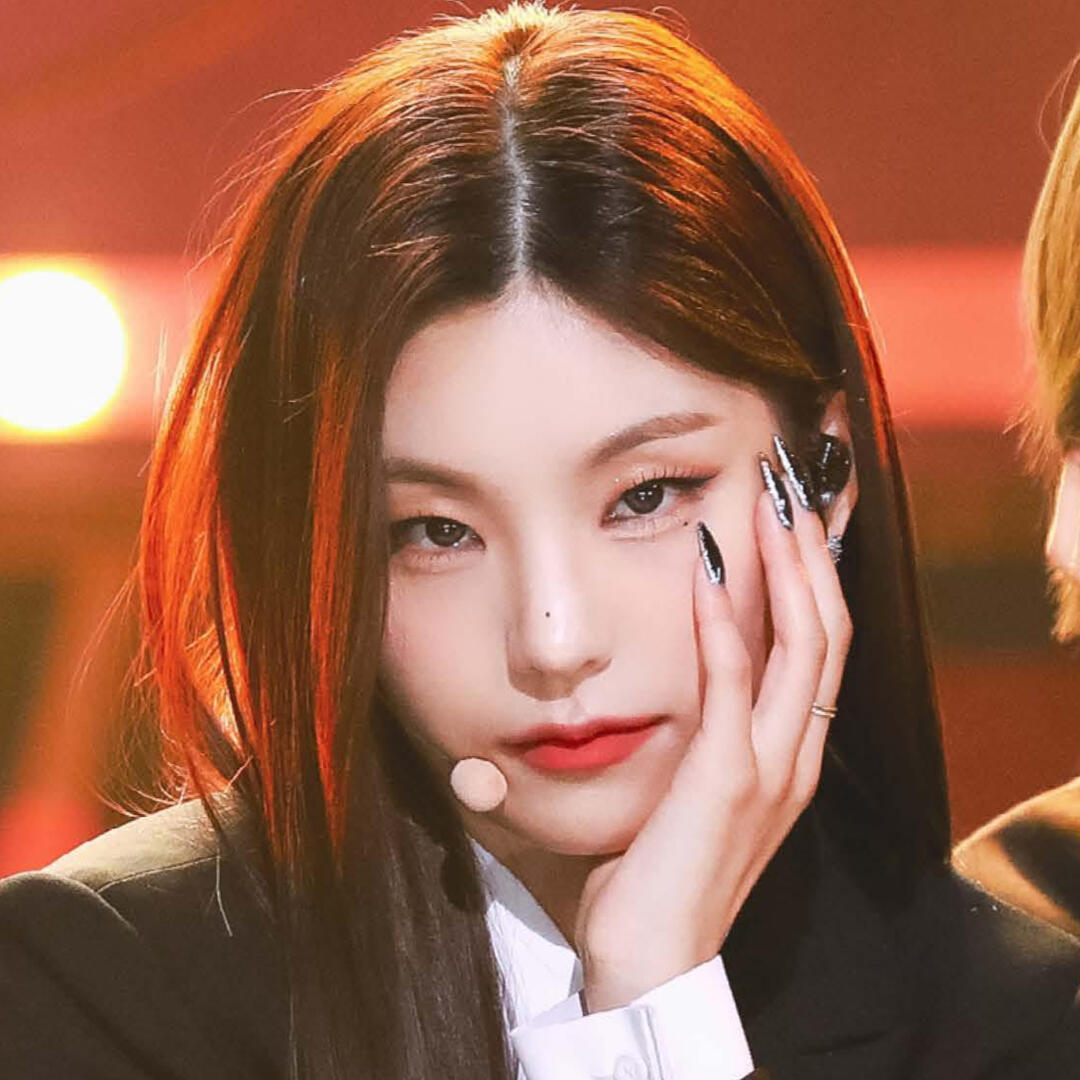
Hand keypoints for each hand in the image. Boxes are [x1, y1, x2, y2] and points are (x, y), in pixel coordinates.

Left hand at [575, 463, 851, 1011]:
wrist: (650, 962)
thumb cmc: (653, 875)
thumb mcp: (684, 793)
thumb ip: (690, 735)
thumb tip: (665, 680)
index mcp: (787, 756)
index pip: (820, 650)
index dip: (815, 579)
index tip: (794, 519)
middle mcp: (794, 755)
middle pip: (828, 632)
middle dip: (812, 553)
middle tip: (790, 485)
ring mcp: (770, 768)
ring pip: (806, 646)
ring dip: (788, 567)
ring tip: (770, 503)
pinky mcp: (728, 779)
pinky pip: (734, 681)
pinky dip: (726, 619)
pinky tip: (710, 569)